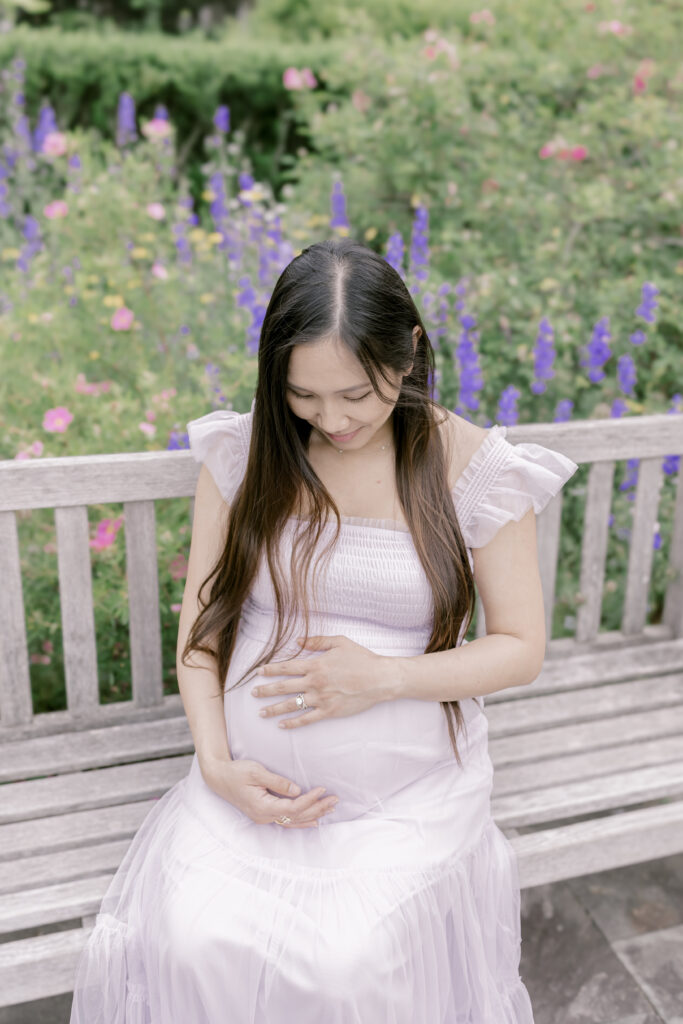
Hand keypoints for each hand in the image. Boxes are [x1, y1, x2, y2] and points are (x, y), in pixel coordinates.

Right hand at [199, 754, 337, 828]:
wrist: (218, 777)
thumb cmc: (236, 772)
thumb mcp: (256, 772)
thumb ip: (277, 782)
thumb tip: (297, 790)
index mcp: (262, 807)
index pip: (292, 807)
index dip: (309, 800)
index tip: (322, 789)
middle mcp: (264, 816)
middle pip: (296, 816)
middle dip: (317, 808)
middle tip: (335, 799)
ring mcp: (263, 817)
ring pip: (292, 820)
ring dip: (312, 815)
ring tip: (330, 809)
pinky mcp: (264, 814)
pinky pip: (286, 820)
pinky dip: (301, 820)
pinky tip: (313, 821)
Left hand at [251, 634, 390, 728]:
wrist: (380, 679)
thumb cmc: (361, 658)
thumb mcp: (339, 642)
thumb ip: (317, 641)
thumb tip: (298, 641)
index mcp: (316, 665)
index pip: (286, 668)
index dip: (271, 670)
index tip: (258, 673)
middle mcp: (315, 682)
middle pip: (284, 688)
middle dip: (266, 691)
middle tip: (253, 694)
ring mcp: (321, 699)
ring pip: (292, 705)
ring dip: (274, 709)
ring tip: (261, 713)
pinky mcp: (329, 711)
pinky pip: (307, 719)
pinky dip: (293, 723)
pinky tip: (282, 725)